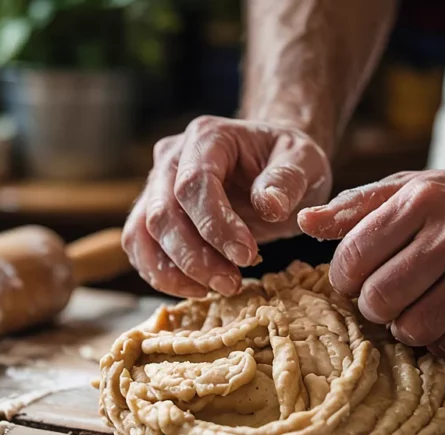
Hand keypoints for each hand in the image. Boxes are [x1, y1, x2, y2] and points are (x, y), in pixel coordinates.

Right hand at [123, 116, 332, 297]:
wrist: (273, 166)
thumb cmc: (287, 162)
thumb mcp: (305, 161)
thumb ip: (288, 179)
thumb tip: (269, 206)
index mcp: (208, 136)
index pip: (195, 183)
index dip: (215, 224)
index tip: (246, 255)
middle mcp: (171, 157)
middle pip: (163, 212)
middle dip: (195, 257)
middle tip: (232, 283)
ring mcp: (156, 185)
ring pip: (143, 233)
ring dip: (174, 270)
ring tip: (217, 288)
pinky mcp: (151, 213)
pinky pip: (139, 246)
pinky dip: (160, 274)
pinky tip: (197, 288)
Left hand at [297, 168, 444, 355]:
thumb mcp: (408, 188)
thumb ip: (354, 208)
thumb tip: (302, 222)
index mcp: (420, 200)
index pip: (353, 258)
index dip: (344, 279)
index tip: (356, 280)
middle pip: (379, 299)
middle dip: (373, 308)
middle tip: (385, 300)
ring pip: (413, 328)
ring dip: (405, 328)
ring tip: (415, 309)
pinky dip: (440, 339)